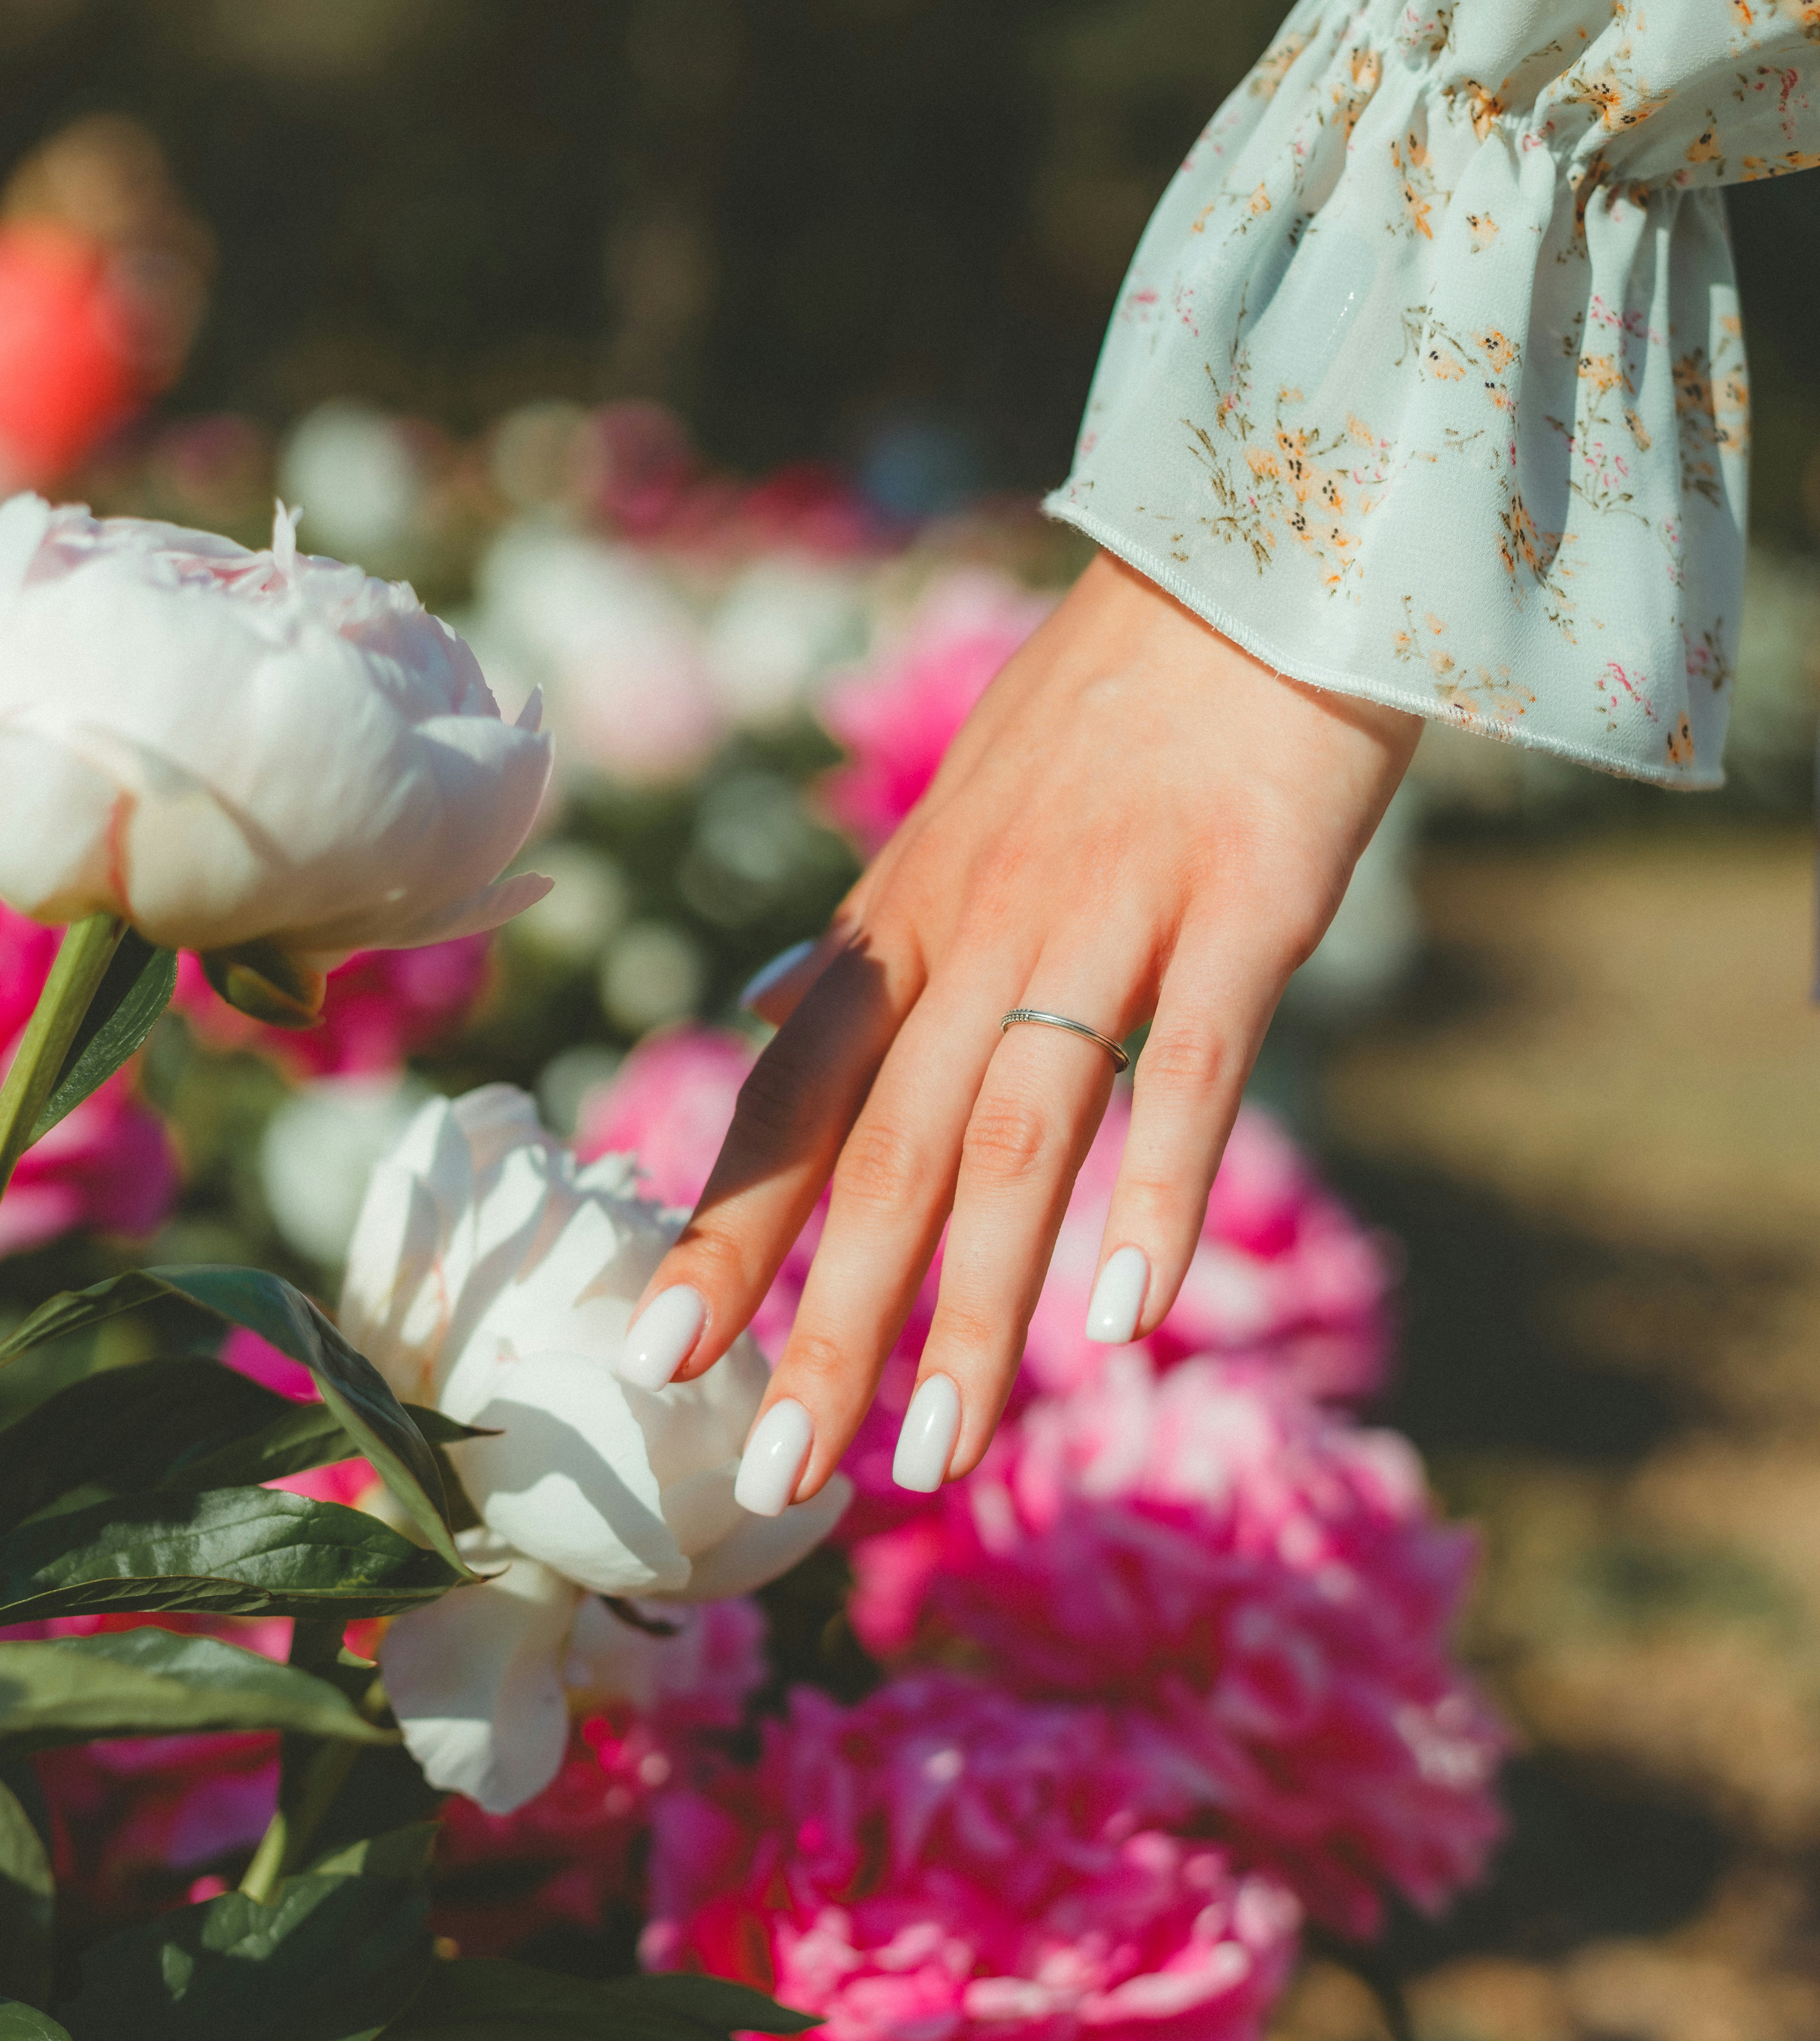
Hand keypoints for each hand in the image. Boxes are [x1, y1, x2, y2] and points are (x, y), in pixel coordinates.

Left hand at [615, 552, 1421, 1510]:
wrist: (1259, 563)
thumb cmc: (1109, 704)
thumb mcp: (953, 812)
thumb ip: (870, 933)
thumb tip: (769, 1007)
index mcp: (911, 914)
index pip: (791, 1094)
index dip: (723, 1227)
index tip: (656, 1355)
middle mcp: (982, 928)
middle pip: (886, 1151)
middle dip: (826, 1321)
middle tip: (775, 1477)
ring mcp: (1110, 918)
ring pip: (1018, 1139)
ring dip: (976, 1306)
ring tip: (942, 1450)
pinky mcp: (1241, 910)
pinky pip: (1193, 1075)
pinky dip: (1157, 1197)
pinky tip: (1126, 1320)